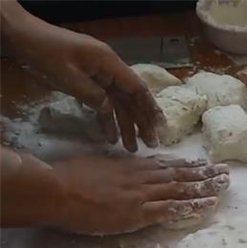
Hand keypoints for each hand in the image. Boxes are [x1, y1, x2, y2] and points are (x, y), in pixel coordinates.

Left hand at [1, 1, 163, 151]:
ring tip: (131, 148)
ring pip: (119, 103)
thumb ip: (93, 96)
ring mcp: (99, 76)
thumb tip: (110, 111)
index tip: (159, 127)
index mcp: (109, 64)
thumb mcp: (69, 77)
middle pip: (132, 98)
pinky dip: (107, 119)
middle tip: (150, 144)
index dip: (150, 108)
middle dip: (142, 122)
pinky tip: (110, 137)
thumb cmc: (47, 54)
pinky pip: (103, 103)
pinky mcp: (89, 81)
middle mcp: (109, 70)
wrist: (24, 37)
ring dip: (125, 125)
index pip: (137, 88)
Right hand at [1, 146, 229, 234]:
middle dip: (204, 173)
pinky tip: (208, 206)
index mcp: (130, 167)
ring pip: (181, 189)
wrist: (56, 189)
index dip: (186, 166)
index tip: (202, 163)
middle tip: (225, 171)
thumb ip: (111, 168)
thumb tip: (116, 170)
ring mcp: (142, 194)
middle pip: (179, 175)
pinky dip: (191, 207)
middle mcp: (142, 177)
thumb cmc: (66, 177)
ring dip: (205, 187)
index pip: (164, 165)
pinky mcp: (138, 212)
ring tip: (225, 184)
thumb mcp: (94, 165)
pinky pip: (171, 209)